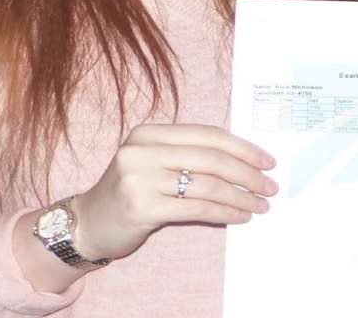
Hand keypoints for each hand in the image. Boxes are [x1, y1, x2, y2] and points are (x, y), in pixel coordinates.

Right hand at [71, 123, 278, 261]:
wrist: (87, 223)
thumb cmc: (130, 191)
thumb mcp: (154, 162)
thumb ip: (188, 155)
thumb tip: (246, 161)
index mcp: (148, 133)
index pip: (208, 135)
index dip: (243, 147)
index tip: (267, 161)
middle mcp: (142, 151)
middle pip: (212, 158)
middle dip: (248, 173)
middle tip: (270, 186)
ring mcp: (139, 179)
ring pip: (208, 185)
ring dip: (241, 197)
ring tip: (260, 205)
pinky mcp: (142, 208)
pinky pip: (197, 208)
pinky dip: (225, 212)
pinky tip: (240, 217)